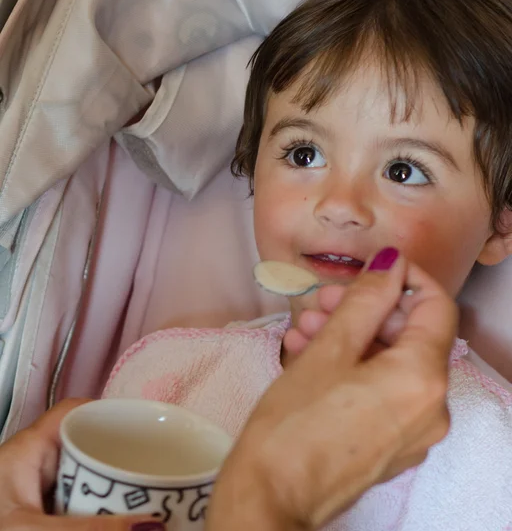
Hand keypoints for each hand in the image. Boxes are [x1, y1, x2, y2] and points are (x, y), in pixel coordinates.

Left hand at [0, 398, 163, 530]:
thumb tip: (149, 527)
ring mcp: (37, 497)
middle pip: (88, 447)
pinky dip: (100, 519)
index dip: (110, 411)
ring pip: (86, 484)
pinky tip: (119, 527)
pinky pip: (79, 511)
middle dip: (122, 460)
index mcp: (29, 451)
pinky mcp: (40, 521)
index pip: (75, 412)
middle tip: (155, 474)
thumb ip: (85, 530)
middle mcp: (35, 468)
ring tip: (149, 502)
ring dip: (114, 495)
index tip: (145, 426)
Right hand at [206, 251, 456, 529]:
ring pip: (390, 364)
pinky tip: (309, 357)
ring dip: (351, 338)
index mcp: (424, 378)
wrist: (270, 497)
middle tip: (320, 301)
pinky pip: (381, 392)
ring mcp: (414, 432)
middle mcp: (433, 408)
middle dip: (365, 310)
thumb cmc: (295, 420)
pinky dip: (353, 368)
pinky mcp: (391, 446)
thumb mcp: (329, 348)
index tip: (371, 269)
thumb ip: (366, 299)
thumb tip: (392, 263)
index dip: (406, 278)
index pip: (436, 306)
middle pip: (409, 336)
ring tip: (304, 330)